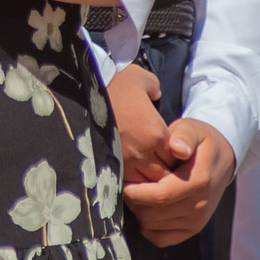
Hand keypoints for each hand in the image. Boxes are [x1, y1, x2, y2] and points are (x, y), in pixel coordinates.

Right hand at [106, 65, 171, 182]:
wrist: (84, 87)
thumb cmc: (115, 80)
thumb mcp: (141, 78)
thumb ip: (154, 88)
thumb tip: (156, 94)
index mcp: (157, 132)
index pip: (175, 157)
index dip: (174, 156)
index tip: (168, 150)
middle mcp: (144, 150)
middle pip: (162, 174)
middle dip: (162, 170)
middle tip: (155, 161)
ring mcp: (125, 159)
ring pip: (144, 181)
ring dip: (146, 177)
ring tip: (141, 168)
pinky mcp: (108, 161)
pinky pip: (125, 181)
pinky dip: (129, 180)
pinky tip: (126, 170)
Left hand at [120, 119, 234, 246]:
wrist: (221, 160)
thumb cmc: (199, 142)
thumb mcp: (192, 130)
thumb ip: (183, 136)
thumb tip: (177, 148)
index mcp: (199, 181)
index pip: (160, 196)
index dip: (137, 192)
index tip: (123, 182)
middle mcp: (200, 205)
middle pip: (153, 213)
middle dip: (134, 201)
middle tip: (128, 185)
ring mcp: (197, 220)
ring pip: (154, 225)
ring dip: (140, 212)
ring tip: (138, 193)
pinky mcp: (193, 229)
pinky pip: (161, 238)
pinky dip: (148, 227)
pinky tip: (147, 209)